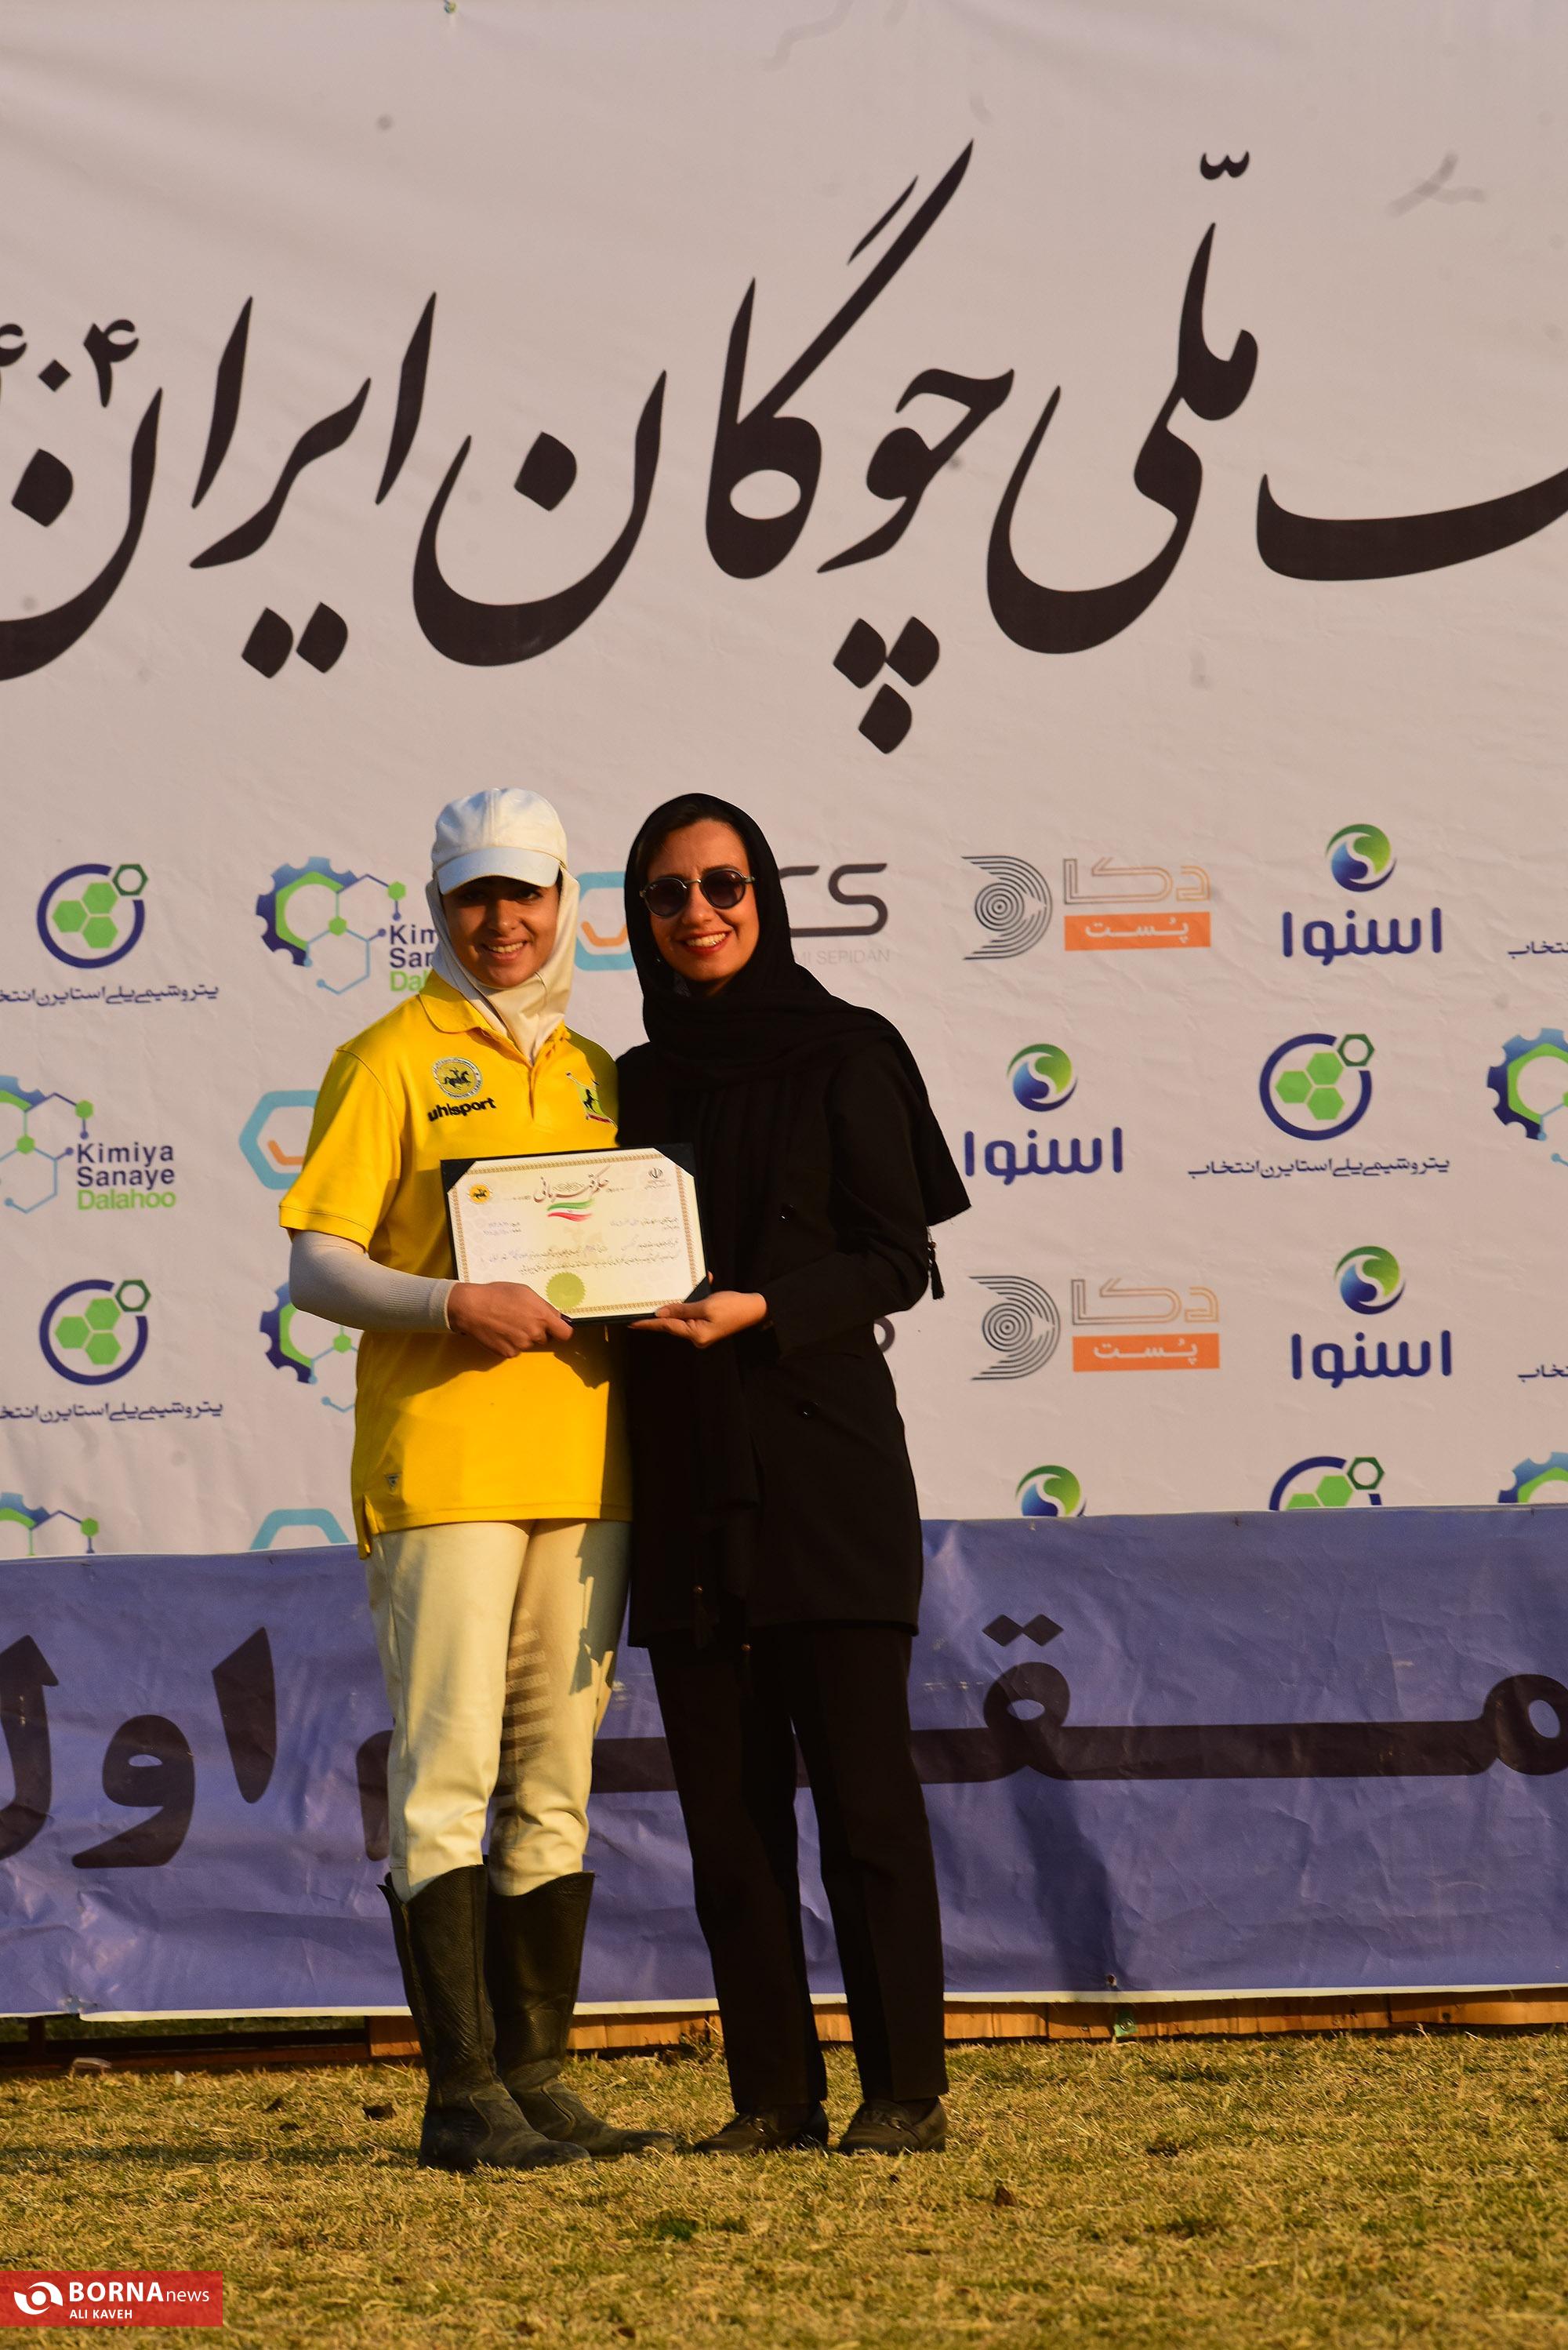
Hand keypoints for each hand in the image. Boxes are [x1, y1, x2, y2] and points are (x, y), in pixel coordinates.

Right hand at [447, 1281, 574, 1358]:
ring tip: (506, 1324)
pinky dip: (509, 1343)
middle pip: (545, 1338)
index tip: (556, 1329)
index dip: (561, 1331)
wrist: (471, 1307)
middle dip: (538, 1331)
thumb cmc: (498, 1294)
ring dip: (523, 1337)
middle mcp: (535, 1333)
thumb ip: (543, 1307)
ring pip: (529, 1344)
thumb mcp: (525, 1292)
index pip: (565, 1334)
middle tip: (522, 1320)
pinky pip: (515, 1350)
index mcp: (542, 1316)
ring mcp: (522, 1345)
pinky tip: (499, 1332)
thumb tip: (556, 1318)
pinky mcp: (508, 1353)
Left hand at [631, 1290, 768, 1347]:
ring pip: (683, 1317)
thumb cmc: (733, 1307)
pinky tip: (702, 1285)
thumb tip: (661, 1312)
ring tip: (671, 1294)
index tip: (631, 1323)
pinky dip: (693, 1301)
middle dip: (662, 1311)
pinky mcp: (707, 1325)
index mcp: (695, 1334)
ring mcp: (702, 1332)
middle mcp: (697, 1337)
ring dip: (680, 1303)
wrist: (756, 1309)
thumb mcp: (706, 1305)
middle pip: (673, 1323)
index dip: (648, 1324)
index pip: (666, 1326)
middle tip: (641, 1307)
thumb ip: (682, 1308)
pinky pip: (694, 1313)